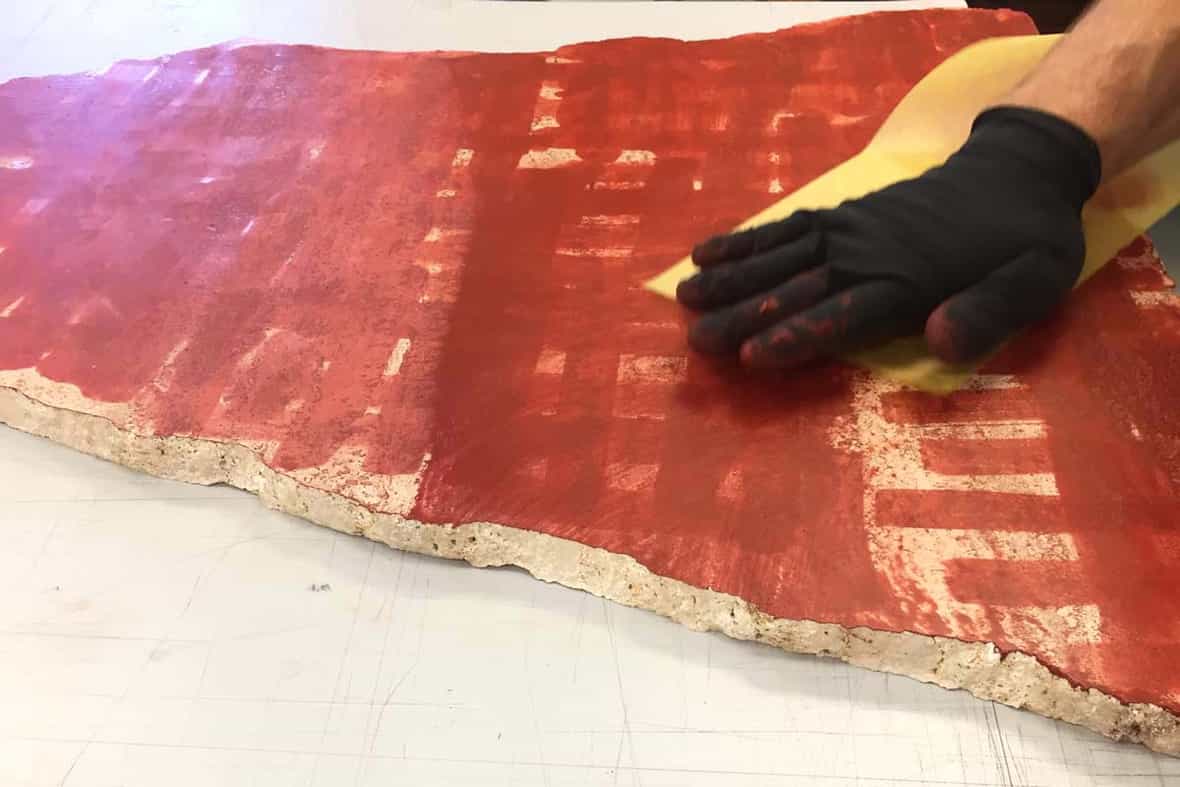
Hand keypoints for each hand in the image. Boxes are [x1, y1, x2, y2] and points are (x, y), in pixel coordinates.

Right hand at [677, 107, 1101, 367]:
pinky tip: (707, 251)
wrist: (1018, 168)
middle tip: (695, 340)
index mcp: (907, 281)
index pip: (840, 314)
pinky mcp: (840, 214)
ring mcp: (848, 230)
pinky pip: (784, 228)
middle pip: (794, 289)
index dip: (795, 337)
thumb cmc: (1025, 239)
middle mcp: (865, 255)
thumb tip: (940, 344)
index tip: (751, 358)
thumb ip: (987, 312)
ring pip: (778, 258)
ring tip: (683, 296)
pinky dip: (745, 240)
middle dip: (743, 316)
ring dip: (730, 279)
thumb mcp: (1033, 280)